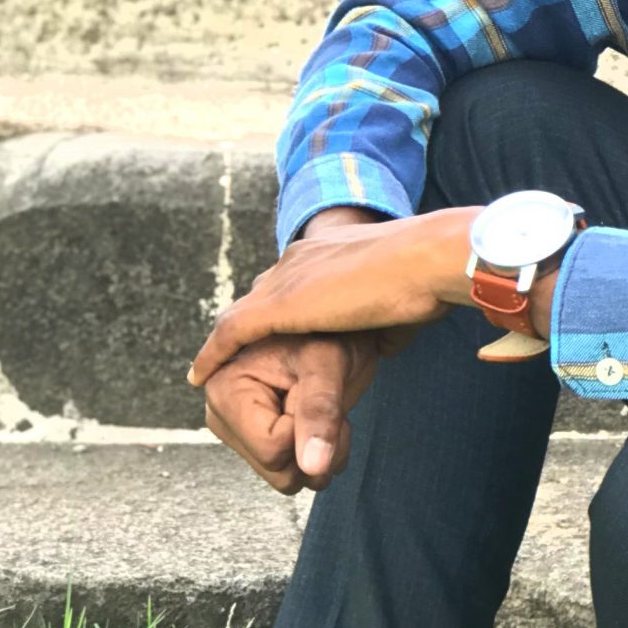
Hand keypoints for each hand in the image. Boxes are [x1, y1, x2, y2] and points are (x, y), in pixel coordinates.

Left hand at [188, 208, 477, 388]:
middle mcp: (300, 258)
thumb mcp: (401, 303)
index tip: (274, 327)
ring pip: (242, 316)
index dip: (279, 304)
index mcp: (329, 250)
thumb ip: (384, 323)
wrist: (426, 262)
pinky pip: (232, 333)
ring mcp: (287, 279)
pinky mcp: (279, 304)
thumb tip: (381, 345)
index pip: (292, 279)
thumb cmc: (427, 281)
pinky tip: (200, 377)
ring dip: (226, 345)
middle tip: (230, 353)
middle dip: (246, 322)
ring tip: (209, 369)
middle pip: (261, 293)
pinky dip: (214, 355)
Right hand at [202, 331, 390, 493]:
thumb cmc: (332, 330)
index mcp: (224, 388)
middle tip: (330, 406)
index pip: (272, 450)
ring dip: (319, 448)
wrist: (338, 321)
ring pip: (286, 475)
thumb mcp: (330, 364)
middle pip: (277, 471)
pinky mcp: (251, 433)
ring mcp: (233, 426)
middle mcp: (218, 411)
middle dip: (314, 445)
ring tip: (327, 407)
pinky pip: (288, 467)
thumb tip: (312, 469)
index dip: (307, 430)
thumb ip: (320, 412)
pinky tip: (320, 415)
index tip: (320, 395)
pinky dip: (314, 447)